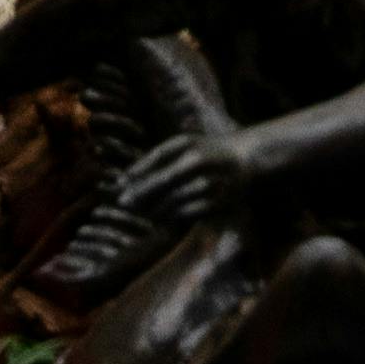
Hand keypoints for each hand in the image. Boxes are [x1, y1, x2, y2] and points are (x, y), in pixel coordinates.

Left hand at [100, 119, 246, 251]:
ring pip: (175, 200)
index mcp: (189, 145)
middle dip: (141, 193)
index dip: (137, 172)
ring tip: (141, 212)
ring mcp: (210, 183)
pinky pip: (188, 213)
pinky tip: (161, 219)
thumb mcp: (184, 145)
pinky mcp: (218, 202)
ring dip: (154, 208)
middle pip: (164, 180)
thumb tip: (126, 179)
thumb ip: (157, 159)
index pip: (158, 158)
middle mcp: (199, 162)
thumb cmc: (205, 151)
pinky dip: (172, 218)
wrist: (245, 160)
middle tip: (123, 203)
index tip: (119, 184)